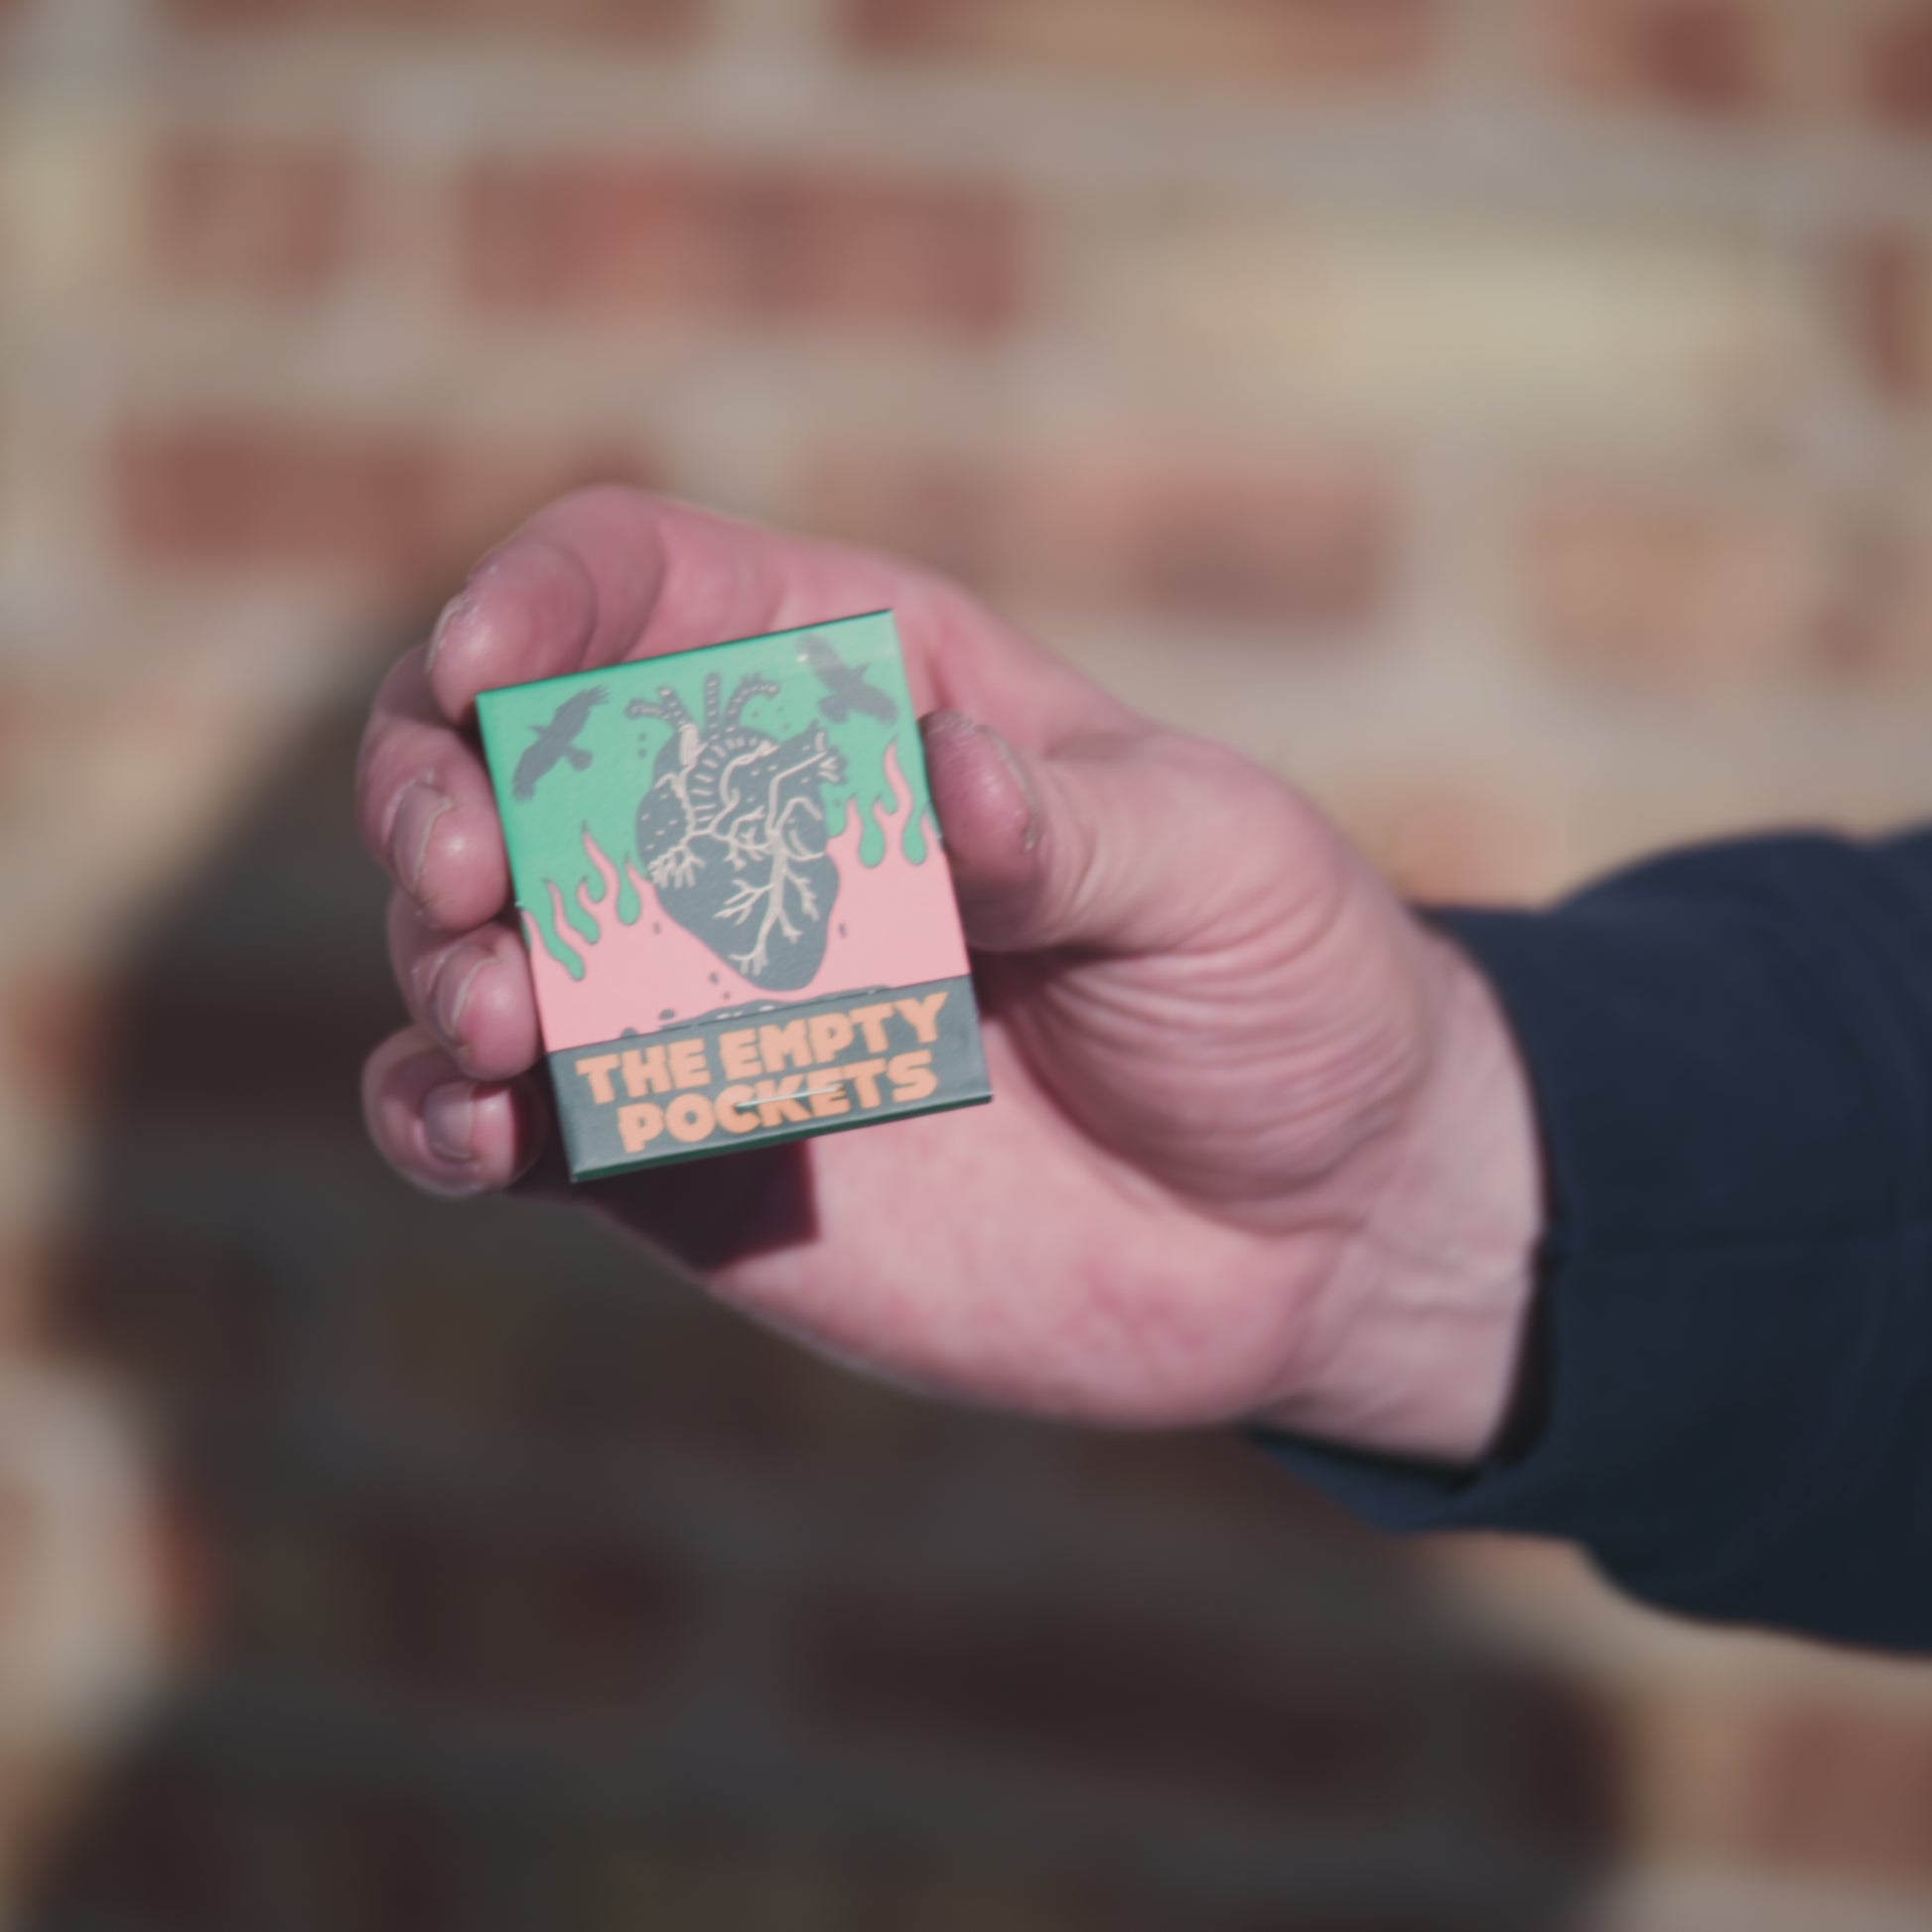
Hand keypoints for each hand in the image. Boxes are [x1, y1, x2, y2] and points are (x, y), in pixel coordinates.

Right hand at [357, 491, 1541, 1461]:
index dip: (543, 599)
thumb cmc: (1283, 986)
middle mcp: (755, 829)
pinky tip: (473, 1134)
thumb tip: (938, 777)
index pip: (647, 586)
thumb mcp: (1214, 866)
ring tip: (502, 1015)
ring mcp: (709, 997)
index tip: (488, 663)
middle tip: (465, 866)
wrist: (1310, 1224)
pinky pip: (520, 1124)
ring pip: (491, 939)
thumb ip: (1060, 825)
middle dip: (443, 784)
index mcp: (869, 689)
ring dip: (443, 960)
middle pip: (519, 755)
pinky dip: (448, 1120)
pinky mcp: (690, 1154)